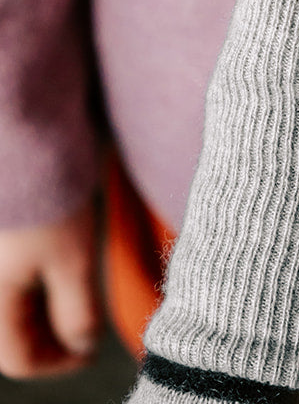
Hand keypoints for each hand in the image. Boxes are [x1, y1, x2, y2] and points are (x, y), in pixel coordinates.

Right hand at [0, 205, 100, 378]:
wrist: (24, 133)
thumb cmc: (48, 195)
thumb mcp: (73, 258)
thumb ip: (77, 311)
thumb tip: (82, 345)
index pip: (19, 360)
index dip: (60, 362)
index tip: (91, 348)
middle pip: (12, 332)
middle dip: (51, 332)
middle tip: (87, 317)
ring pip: (11, 303)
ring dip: (42, 305)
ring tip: (75, 283)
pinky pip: (8, 276)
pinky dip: (32, 279)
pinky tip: (56, 257)